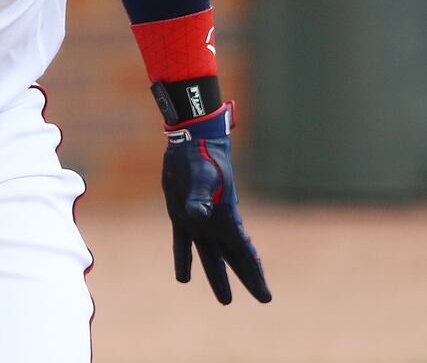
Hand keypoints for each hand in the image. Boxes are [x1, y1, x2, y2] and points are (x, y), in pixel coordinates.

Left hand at [161, 104, 271, 304]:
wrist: (190, 146)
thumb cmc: (201, 159)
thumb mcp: (201, 177)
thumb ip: (199, 197)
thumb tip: (197, 215)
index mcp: (227, 219)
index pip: (244, 253)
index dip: (254, 275)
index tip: (265, 296)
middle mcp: (215, 225)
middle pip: (234, 258)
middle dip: (246, 278)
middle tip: (262, 297)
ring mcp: (199, 222)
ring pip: (210, 256)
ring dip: (216, 276)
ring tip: (225, 299)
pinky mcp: (181, 216)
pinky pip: (183, 244)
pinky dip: (183, 260)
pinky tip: (183, 277)